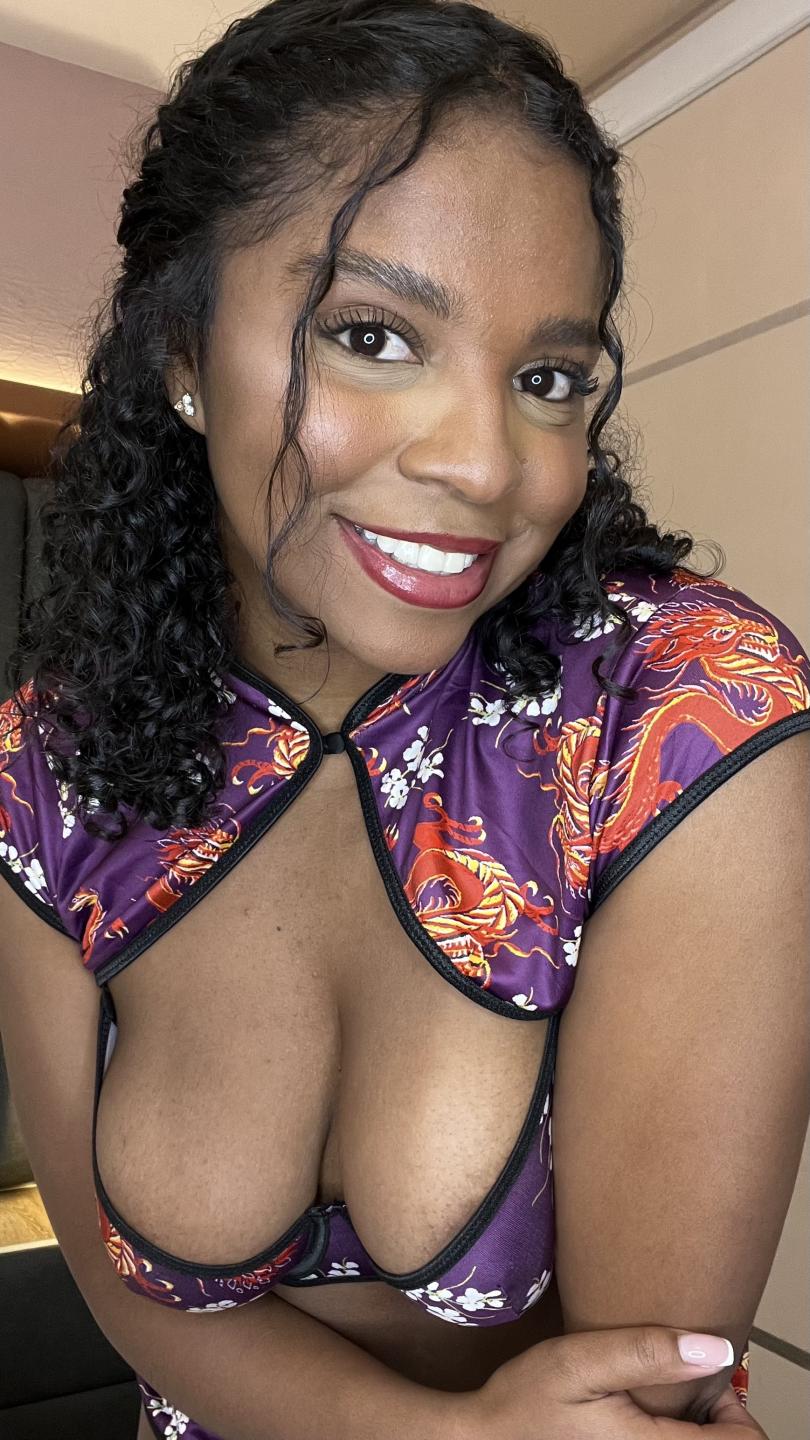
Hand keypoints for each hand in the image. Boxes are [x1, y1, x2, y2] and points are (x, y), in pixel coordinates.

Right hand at [458, 1326, 766, 1438]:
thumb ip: (646, 1353)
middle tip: (685, 1383)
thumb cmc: (528, 1399)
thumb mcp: (582, 1361)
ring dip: (694, 1429)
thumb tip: (716, 1348)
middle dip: (716, 1420)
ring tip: (665, 1395)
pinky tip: (644, 1414)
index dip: (736, 1411)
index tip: (705, 1378)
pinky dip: (671, 1434)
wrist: (486, 1437)